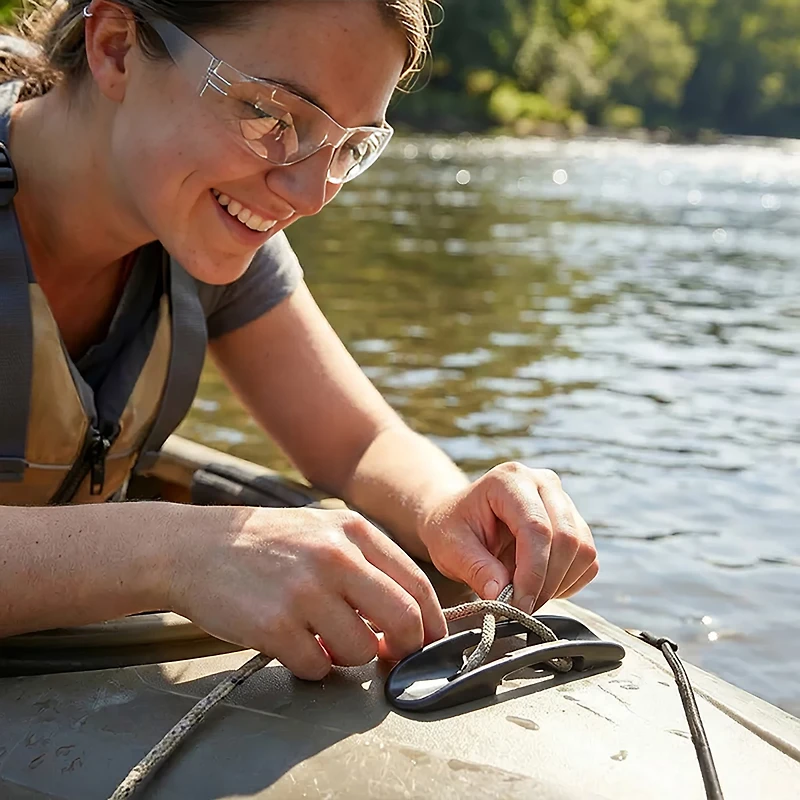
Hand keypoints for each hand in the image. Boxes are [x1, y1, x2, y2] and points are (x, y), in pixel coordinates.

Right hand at [167, 506, 446, 679]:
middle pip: (404, 620)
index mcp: (353, 531)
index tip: (428, 644)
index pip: (417, 584)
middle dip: (405, 649)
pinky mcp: (274, 625)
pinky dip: (310, 666)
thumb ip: (365, 565)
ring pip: (362, 650)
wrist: (193, 548)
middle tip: (391, 657)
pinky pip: (317, 668)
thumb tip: (407, 619)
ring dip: (349, 658)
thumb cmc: (263, 545)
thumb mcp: (321, 531)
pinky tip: (292, 644)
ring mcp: (305, 591)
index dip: (431, 623)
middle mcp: (335, 557)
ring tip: (322, 640)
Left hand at [419, 462, 597, 612]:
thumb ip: (476, 569)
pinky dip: (568, 582)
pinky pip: (588, 560)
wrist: (459, 518)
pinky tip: (538, 585)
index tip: (519, 605)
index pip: (536, 527)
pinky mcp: (575, 521)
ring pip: (583, 550)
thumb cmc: (452, 528)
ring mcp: (562, 500)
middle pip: (567, 538)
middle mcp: (542, 483)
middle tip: (521, 608)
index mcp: (509, 480)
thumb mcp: (451, 548)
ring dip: (558, 584)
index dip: (533, 572)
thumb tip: (502, 596)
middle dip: (546, 582)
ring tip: (524, 594)